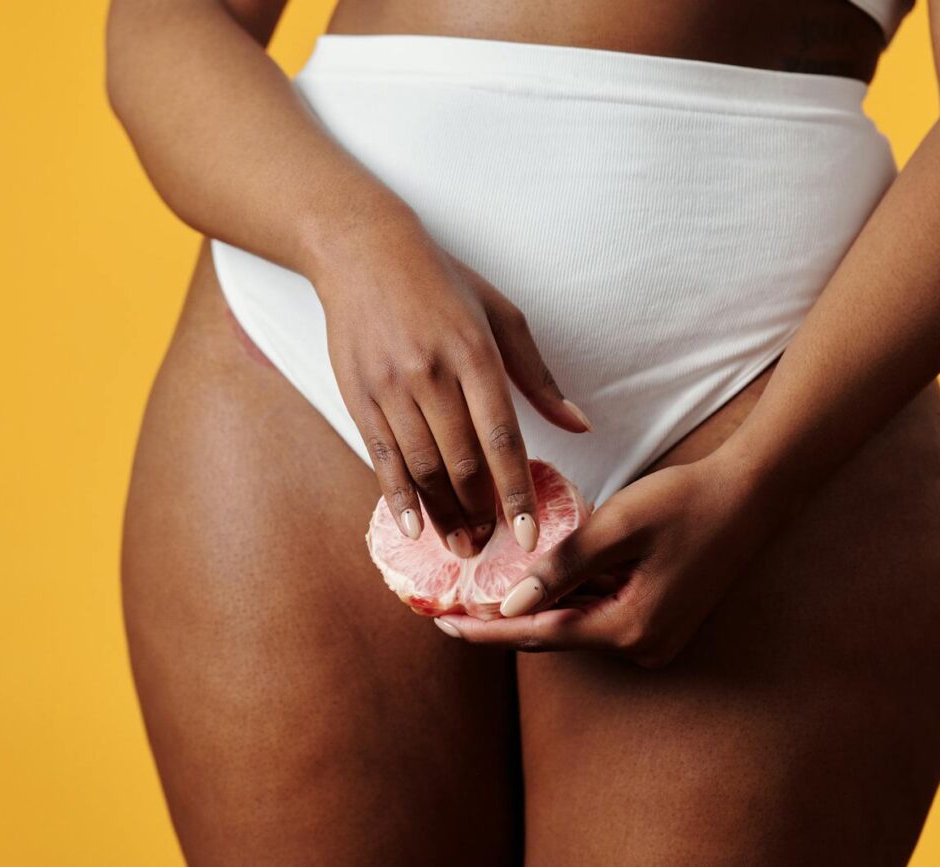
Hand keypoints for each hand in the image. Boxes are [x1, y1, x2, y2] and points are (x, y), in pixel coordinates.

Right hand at [317, 215, 592, 555]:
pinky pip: (382, 456)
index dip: (517, 492)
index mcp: (475, 354)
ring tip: (461, 543)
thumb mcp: (501, 316)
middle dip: (480, 512)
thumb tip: (580, 424)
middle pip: (461, 461)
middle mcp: (432, 373)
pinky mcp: (359, 395)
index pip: (502, 438)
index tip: (531, 533)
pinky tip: (414, 526)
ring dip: (444, 513)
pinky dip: (399, 496)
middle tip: (493, 545)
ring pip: (422, 466)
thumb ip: (538, 377)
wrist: (363, 250)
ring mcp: (391, 386)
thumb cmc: (443, 283)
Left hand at [433, 451, 775, 667]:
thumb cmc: (686, 501)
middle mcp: (643, 645)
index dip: (486, 631)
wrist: (751, 495)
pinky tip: (540, 578)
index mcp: (631, 626)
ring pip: (578, 625)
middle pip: (557, 635)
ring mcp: (655, 638)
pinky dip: (571, 599)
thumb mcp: (619, 526)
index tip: (442, 626)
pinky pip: (601, 615)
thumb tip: (508, 606)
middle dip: (505, 620)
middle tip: (452, 604)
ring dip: (538, 607)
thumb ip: (564, 565)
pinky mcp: (661, 622)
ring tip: (483, 590)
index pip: (541, 634)